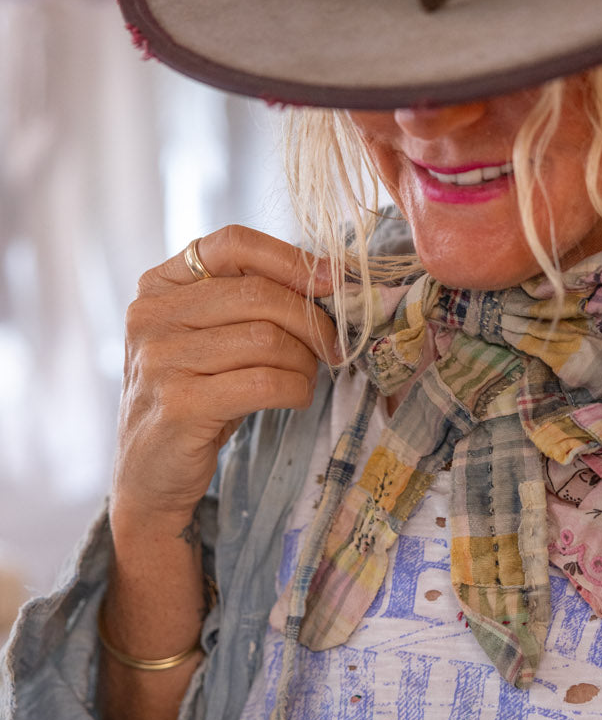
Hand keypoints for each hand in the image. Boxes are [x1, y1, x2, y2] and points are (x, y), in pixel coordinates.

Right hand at [112, 225, 337, 531]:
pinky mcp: (179, 404)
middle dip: (311, 320)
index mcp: (158, 285)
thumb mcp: (207, 338)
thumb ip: (247, 302)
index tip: (329, 282)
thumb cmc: (194, 397)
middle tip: (333, 345)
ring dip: (305, 361)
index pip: (232, 244)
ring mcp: (160, 360)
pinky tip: (296, 397)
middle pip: (259, 293)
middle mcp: (151, 315)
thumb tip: (328, 278)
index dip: (289, 259)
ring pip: (267, 339)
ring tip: (308, 376)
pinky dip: (296, 389)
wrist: (150, 475)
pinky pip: (264, 383)